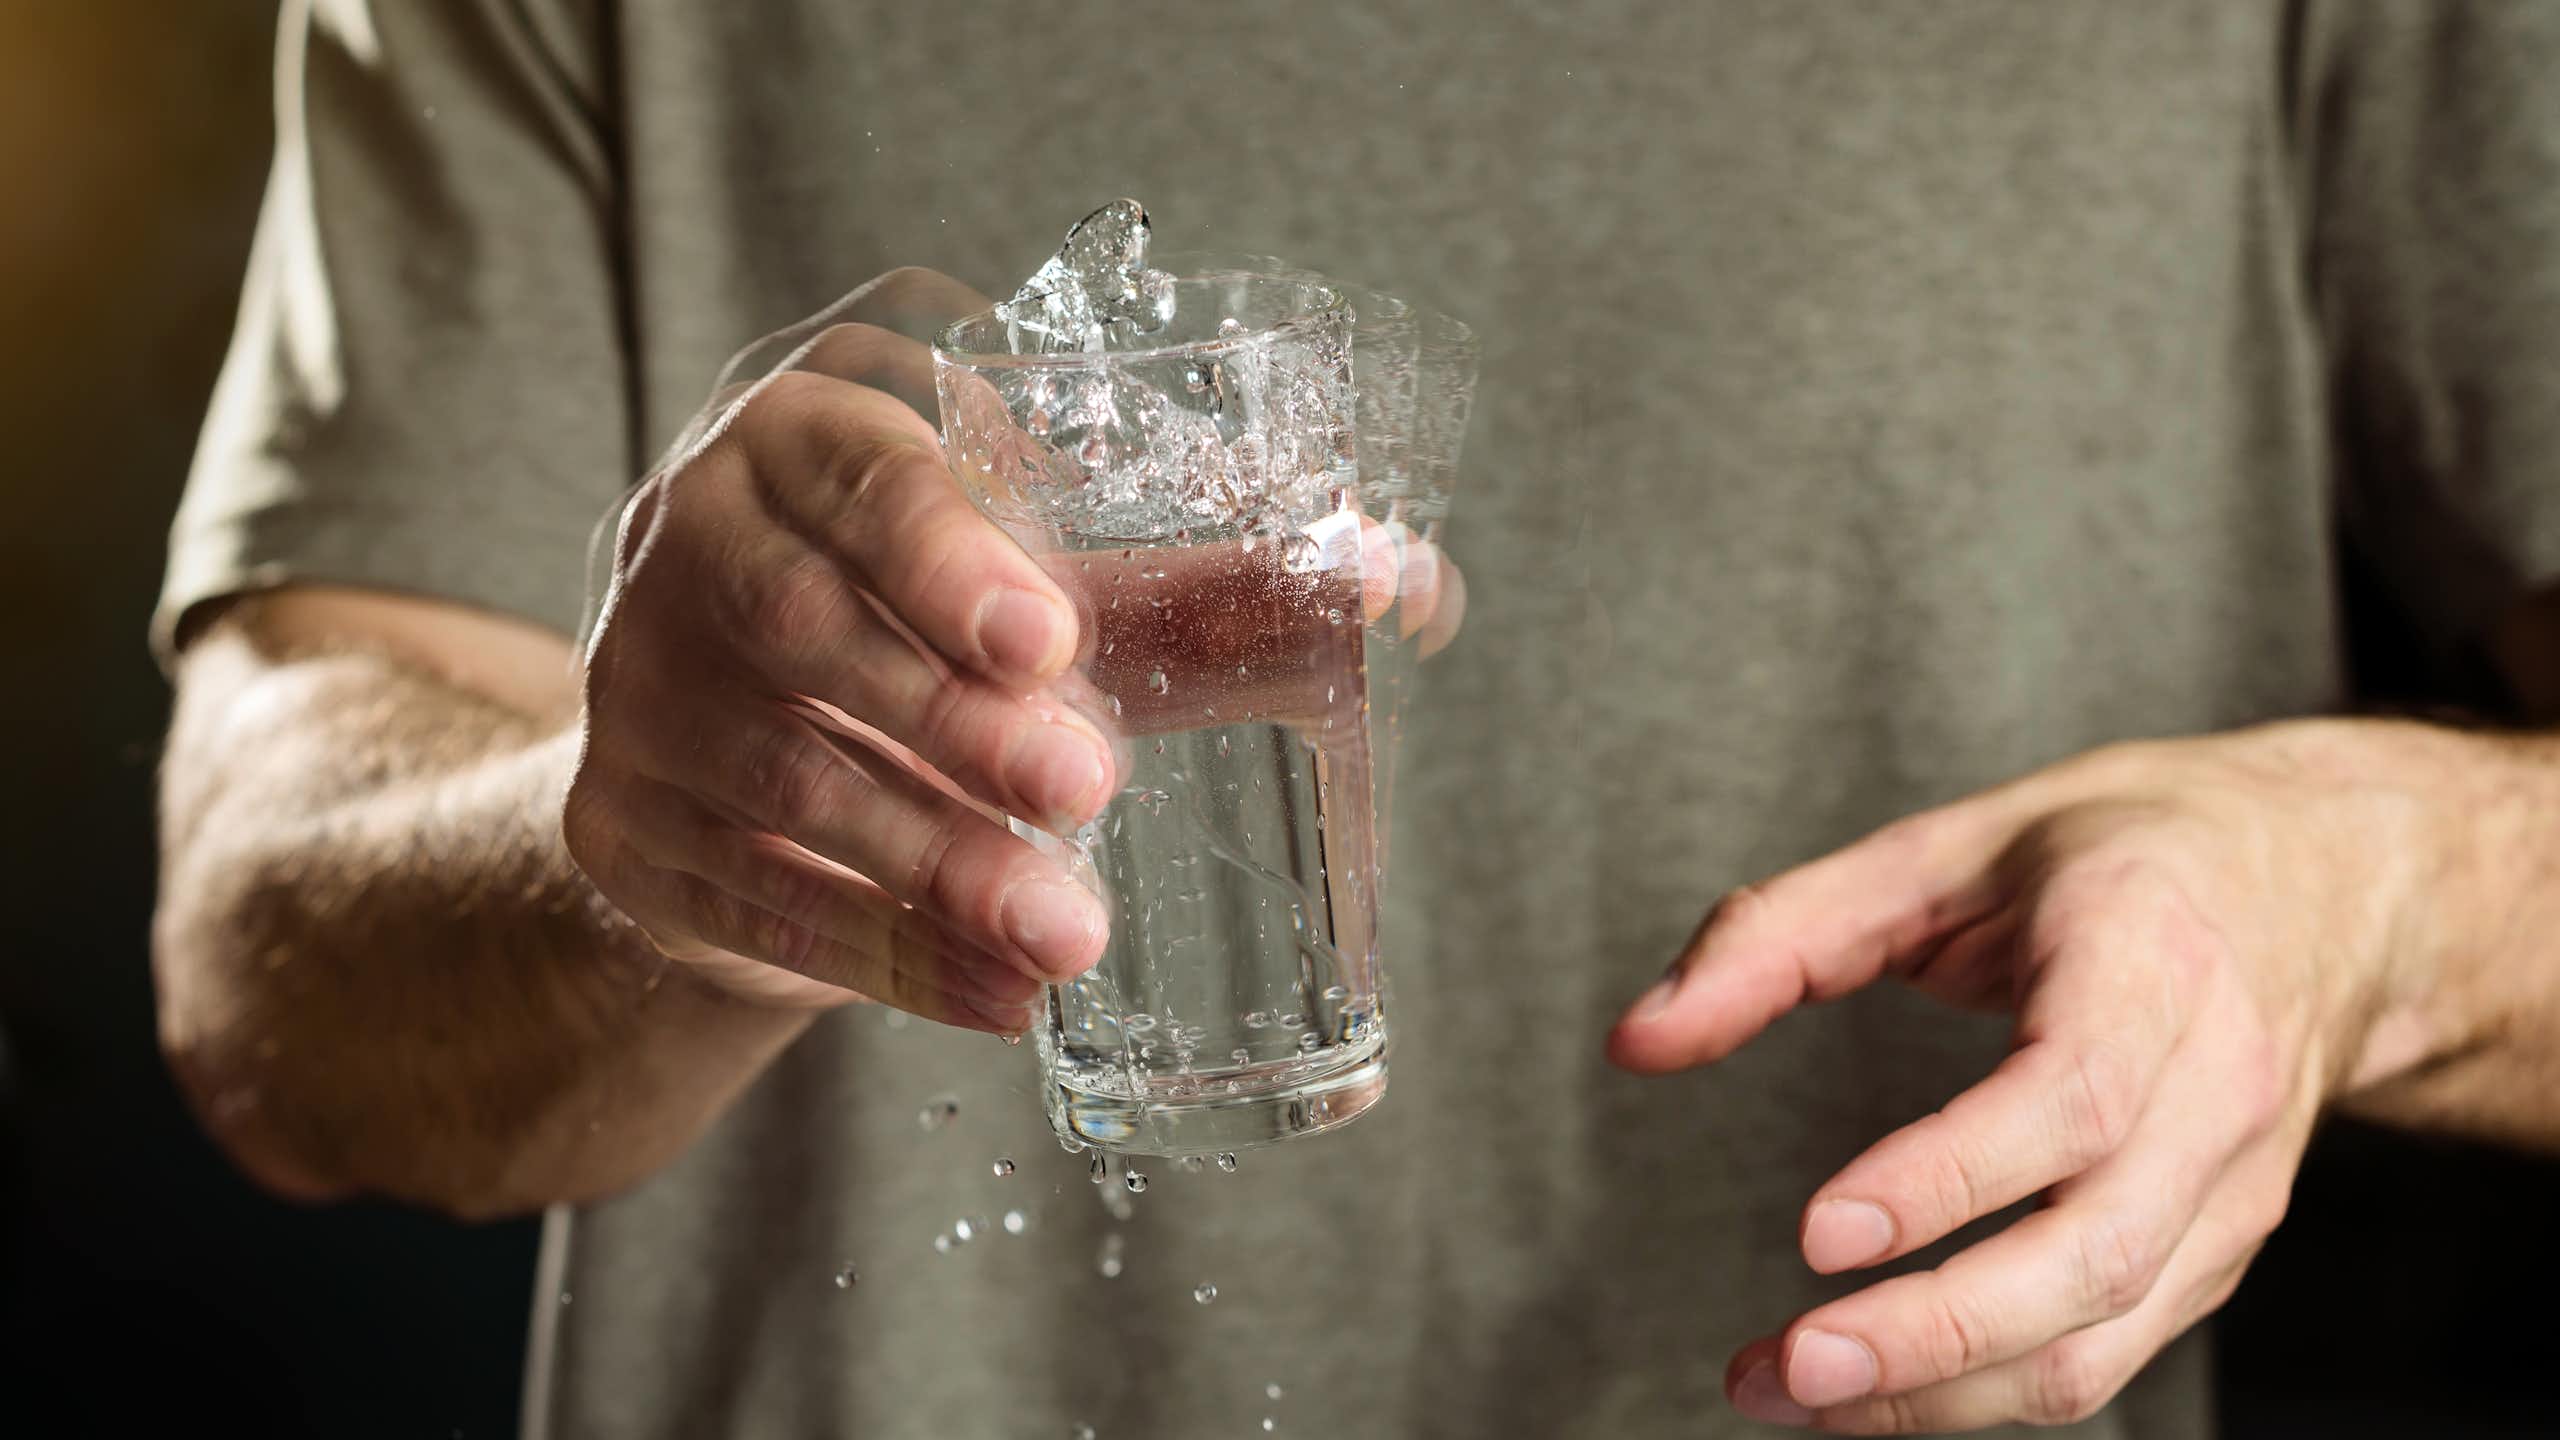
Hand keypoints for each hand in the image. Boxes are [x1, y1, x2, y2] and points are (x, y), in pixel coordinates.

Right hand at [566, 270, 1461, 1027]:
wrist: (731, 724)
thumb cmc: (921, 610)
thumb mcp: (1033, 567)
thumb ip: (1194, 576)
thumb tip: (1407, 583)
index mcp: (808, 434)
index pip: (863, 472)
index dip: (946, 553)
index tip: (1047, 639)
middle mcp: (695, 536)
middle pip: (805, 624)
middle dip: (951, 719)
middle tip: (1086, 786)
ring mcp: (638, 682)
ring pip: (779, 775)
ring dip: (932, 864)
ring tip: (1065, 933)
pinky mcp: (620, 820)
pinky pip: (749, 896)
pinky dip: (882, 956)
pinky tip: (996, 995)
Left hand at [1609, 721, 2449, 1430]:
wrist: (2328, 887)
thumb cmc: (2121, 855)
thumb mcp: (1943, 847)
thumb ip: (1779, 935)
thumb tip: (1637, 1038)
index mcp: (2149, 957)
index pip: (2070, 1099)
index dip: (1950, 1178)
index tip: (1822, 1233)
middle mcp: (2217, 1086)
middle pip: (2091, 1253)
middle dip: (1933, 1334)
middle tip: (1786, 1367)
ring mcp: (2235, 1185)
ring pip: (2104, 1335)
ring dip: (1944, 1394)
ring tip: (1789, 1392)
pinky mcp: (2219, 1247)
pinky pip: (2111, 1351)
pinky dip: (1988, 1391)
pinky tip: (1876, 1389)